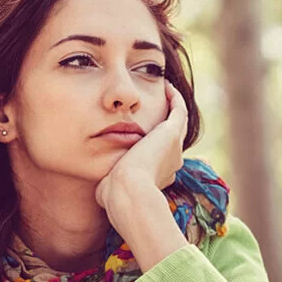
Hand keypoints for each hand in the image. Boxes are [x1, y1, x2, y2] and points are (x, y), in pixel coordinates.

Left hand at [94, 82, 186, 209]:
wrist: (127, 190)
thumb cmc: (115, 195)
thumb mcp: (111, 189)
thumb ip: (109, 185)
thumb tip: (102, 187)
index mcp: (160, 175)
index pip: (162, 158)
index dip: (155, 147)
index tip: (144, 136)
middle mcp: (172, 161)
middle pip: (174, 139)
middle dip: (168, 124)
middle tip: (161, 108)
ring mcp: (175, 147)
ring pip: (180, 122)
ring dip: (174, 107)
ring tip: (166, 92)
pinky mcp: (171, 132)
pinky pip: (178, 109)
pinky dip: (174, 98)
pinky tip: (166, 86)